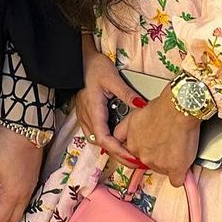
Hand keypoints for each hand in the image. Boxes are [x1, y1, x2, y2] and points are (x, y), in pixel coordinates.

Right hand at [74, 44, 141, 165]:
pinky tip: (116, 139)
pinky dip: (106, 140)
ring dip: (111, 149)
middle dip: (118, 155)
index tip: (133, 157)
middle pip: (100, 144)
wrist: (80, 60)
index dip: (118, 151)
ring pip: (96, 140)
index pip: (104, 139)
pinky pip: (94, 133)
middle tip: (136, 162)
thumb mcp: (112, 78)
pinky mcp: (85, 113)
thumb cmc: (95, 67)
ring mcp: (84, 116)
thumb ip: (126, 93)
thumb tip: (142, 105)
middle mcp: (87, 117)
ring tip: (128, 153)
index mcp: (94, 110)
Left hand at [114, 86, 199, 186]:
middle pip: (148, 163)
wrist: (178, 108)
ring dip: (169, 163)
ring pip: (162, 170)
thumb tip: (133, 140)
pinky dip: (180, 174)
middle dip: (157, 156)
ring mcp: (157, 163)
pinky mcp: (174, 169)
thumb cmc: (162, 107)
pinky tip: (183, 167)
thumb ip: (129, 131)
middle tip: (167, 143)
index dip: (143, 150)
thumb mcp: (135, 116)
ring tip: (177, 147)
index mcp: (131, 142)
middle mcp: (141, 155)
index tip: (150, 149)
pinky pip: (176, 180)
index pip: (133, 156)